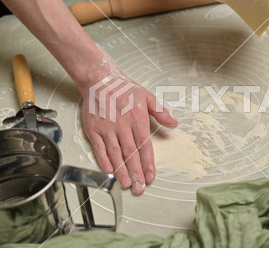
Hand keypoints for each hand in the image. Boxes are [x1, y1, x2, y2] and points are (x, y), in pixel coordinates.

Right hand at [80, 74, 177, 194]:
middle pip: (130, 154)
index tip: (151, 177)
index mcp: (137, 119)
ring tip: (127, 184)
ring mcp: (106, 128)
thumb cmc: (124, 88)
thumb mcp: (147, 96)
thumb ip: (161, 112)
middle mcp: (122, 125)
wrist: (99, 79)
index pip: (144, 146)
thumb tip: (174, 123)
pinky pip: (99, 148)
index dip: (148, 163)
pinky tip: (109, 171)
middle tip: (140, 188)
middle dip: (136, 173)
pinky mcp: (93, 129)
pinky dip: (104, 160)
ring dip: (121, 171)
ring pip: (115, 154)